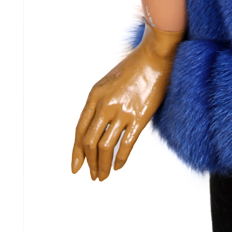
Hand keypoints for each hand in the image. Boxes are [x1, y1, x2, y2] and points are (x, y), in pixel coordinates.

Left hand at [71, 24, 183, 180]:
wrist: (155, 56)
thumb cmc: (135, 66)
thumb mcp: (108, 82)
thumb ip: (101, 102)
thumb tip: (97, 126)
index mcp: (95, 96)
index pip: (80, 131)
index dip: (76, 152)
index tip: (76, 166)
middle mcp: (105, 105)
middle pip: (89, 142)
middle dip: (89, 163)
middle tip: (92, 174)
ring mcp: (122, 111)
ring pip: (105, 146)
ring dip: (102, 165)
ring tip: (103, 175)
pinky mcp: (139, 116)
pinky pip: (126, 144)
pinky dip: (120, 158)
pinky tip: (119, 165)